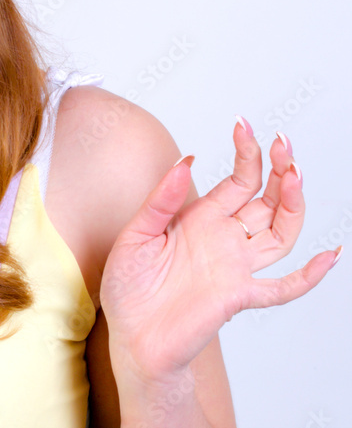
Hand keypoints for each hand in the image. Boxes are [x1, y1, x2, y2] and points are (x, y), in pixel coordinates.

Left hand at [99, 118, 339, 382]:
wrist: (130, 335)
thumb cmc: (128, 285)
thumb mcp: (137, 234)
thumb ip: (162, 200)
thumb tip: (187, 159)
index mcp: (201, 219)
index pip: (238, 181)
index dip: (246, 153)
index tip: (244, 124)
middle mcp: (224, 239)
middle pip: (265, 200)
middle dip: (277, 170)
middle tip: (283, 141)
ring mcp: (235, 267)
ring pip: (280, 233)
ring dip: (291, 205)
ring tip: (295, 172)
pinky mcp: (238, 296)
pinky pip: (283, 287)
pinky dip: (309, 275)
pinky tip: (330, 255)